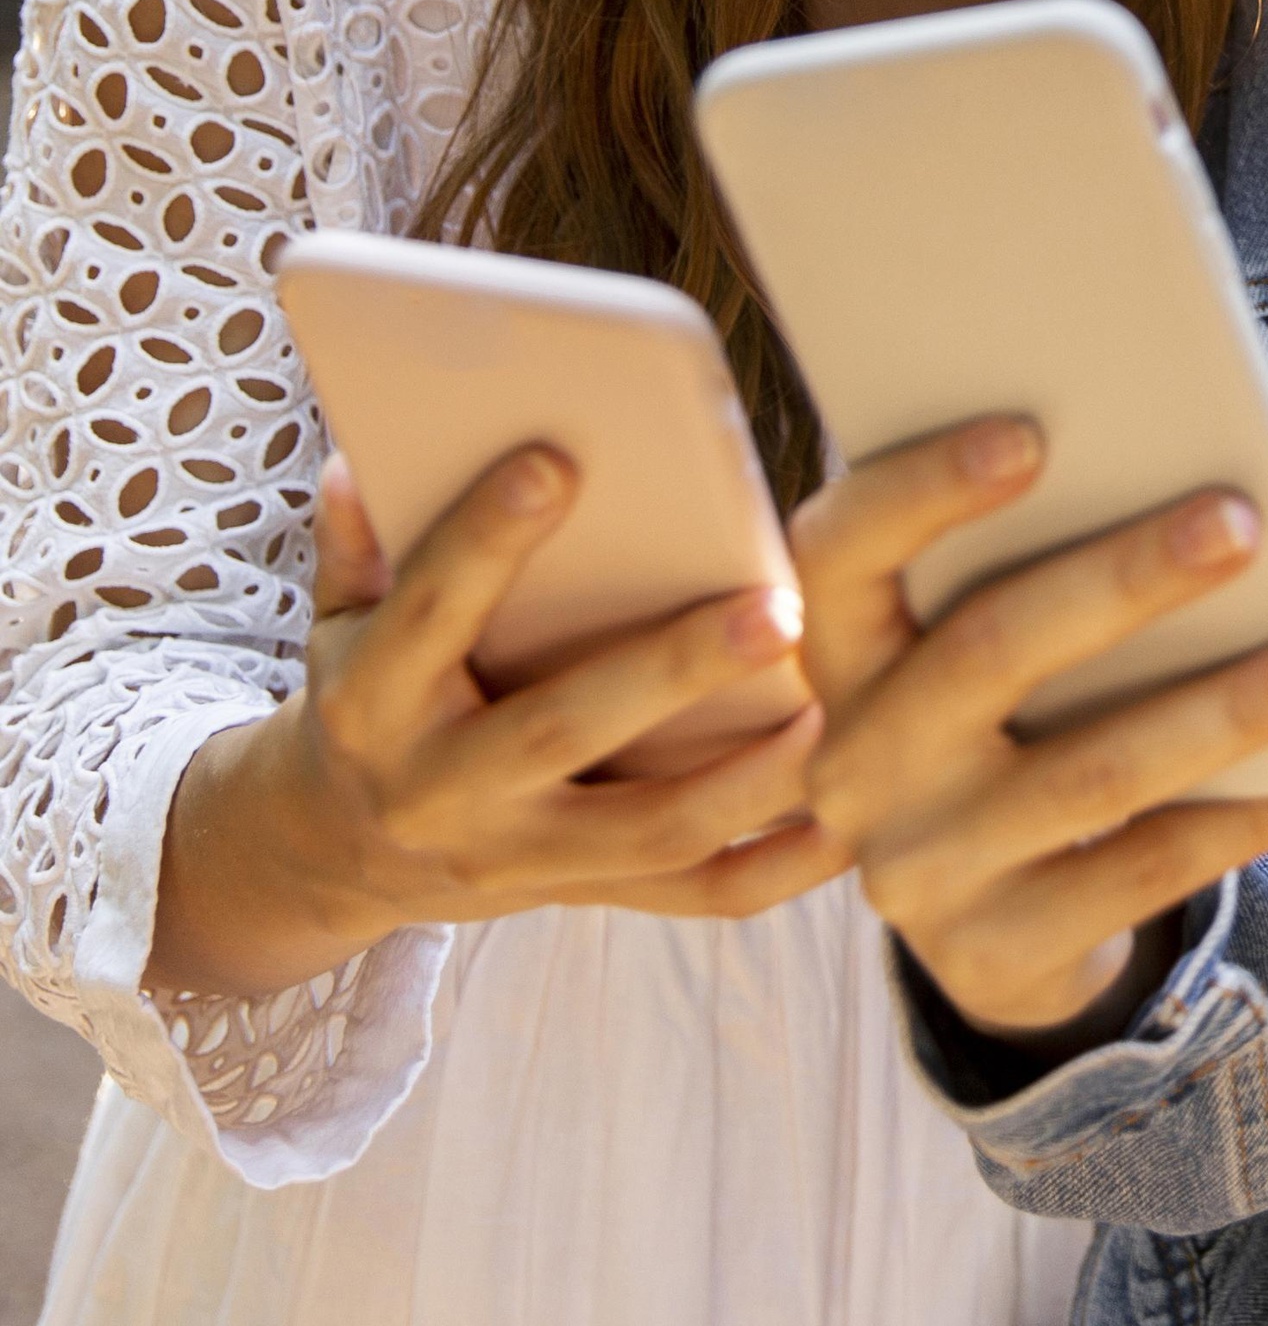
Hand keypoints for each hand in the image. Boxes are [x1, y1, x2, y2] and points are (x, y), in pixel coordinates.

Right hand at [149, 449, 848, 997]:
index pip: (428, 613)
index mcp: (375, 702)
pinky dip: (776, 866)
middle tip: (777, 608)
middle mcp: (444, 790)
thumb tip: (368, 453)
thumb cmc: (368, 694)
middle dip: (674, 671)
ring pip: (648, 831)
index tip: (558, 462)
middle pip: (562, 729)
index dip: (484, 540)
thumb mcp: (338, 618)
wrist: (338, 850)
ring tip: (835, 708)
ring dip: (750, 776)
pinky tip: (846, 822)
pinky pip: (693, 897)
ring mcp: (518, 859)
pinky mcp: (581, 895)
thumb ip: (359, 541)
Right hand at [794, 418, 1267, 1040]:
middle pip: (989, 651)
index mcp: (834, 652)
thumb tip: (1168, 465)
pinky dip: (1246, 815)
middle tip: (1240, 520)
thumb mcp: (959, 646)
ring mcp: (918, 866)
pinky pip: (1144, 870)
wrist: (984, 922)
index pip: (842, 551)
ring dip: (1227, 705)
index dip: (923, 489)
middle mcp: (854, 760)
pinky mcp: (997, 951)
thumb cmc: (996, 723)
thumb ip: (1008, 567)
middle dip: (1123, 579)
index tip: (1030, 433)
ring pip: (1092, 771)